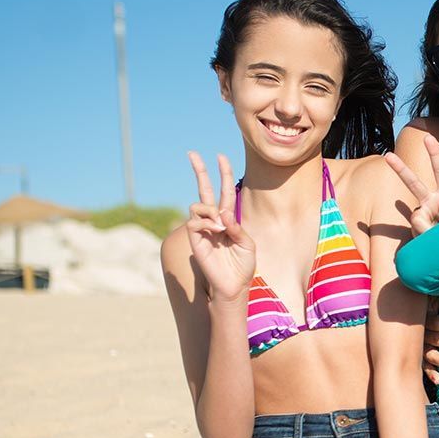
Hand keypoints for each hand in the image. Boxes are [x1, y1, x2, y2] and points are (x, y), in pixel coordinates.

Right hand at [184, 152, 254, 301]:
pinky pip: (194, 221)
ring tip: (220, 227)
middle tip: (192, 153)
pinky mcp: (194, 238)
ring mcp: (203, 228)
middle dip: (199, 170)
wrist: (234, 285)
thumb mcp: (247, 244)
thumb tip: (222, 213)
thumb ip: (237, 227)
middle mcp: (214, 220)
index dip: (224, 174)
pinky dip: (205, 222)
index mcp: (229, 218)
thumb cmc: (243, 265)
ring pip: (198, 204)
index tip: (221, 157)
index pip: (225, 191)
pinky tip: (215, 231)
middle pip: (204, 190)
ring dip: (210, 211)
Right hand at [383, 137, 438, 234]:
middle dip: (400, 169)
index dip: (434, 154)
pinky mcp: (418, 228)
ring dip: (428, 229)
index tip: (428, 138)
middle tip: (388, 156)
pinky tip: (428, 239)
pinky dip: (423, 235)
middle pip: (413, 183)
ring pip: (417, 218)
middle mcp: (432, 202)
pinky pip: (416, 230)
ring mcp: (423, 215)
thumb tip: (416, 220)